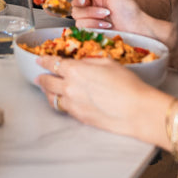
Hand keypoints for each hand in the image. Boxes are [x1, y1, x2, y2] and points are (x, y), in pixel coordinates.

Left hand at [35, 53, 157, 136]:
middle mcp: (69, 87)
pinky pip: (63, 109)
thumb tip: (82, 63)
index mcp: (75, 70)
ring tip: (47, 90)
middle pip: (47, 81)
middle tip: (40, 76)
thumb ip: (90, 62)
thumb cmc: (128, 86)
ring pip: (52, 98)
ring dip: (48, 92)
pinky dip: (60, 103)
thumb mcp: (108, 63)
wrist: (137, 111)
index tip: (40, 60)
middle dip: (42, 77)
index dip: (44, 61)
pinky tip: (63, 101)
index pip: (52, 63)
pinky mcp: (79, 117)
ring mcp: (73, 104)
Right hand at [69, 0, 149, 32]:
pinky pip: (81, 25)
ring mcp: (90, 17)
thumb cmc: (129, 9)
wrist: (135, 28)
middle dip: (81, 2)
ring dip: (92, 14)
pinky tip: (105, 24)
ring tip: (106, 14)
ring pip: (76, 14)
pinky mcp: (90, 29)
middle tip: (88, 2)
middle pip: (74, 1)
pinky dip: (94, 23)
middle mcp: (91, 4)